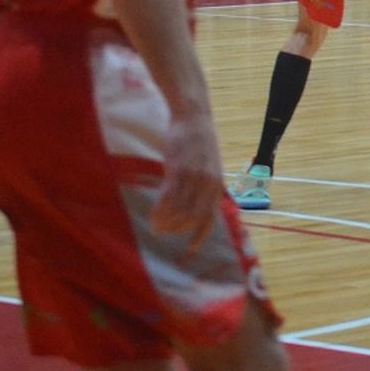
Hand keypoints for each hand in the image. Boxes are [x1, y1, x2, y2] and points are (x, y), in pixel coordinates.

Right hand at [149, 112, 223, 251]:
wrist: (193, 119)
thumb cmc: (199, 144)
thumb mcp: (209, 168)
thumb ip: (205, 187)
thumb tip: (197, 207)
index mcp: (217, 185)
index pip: (211, 218)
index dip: (200, 236)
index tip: (190, 251)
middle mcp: (208, 184)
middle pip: (194, 218)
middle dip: (178, 230)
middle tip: (164, 233)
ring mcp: (193, 177)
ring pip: (179, 210)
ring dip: (166, 223)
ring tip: (155, 226)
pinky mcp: (178, 169)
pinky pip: (168, 197)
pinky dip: (159, 211)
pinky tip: (152, 216)